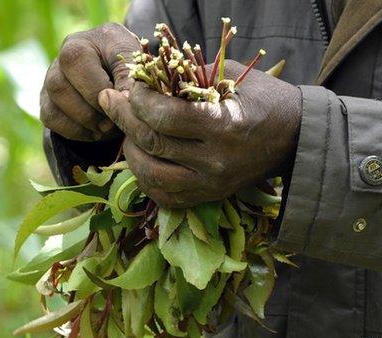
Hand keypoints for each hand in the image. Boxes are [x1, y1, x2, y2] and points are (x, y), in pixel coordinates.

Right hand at [40, 23, 139, 141]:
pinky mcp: (47, 101)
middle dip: (91, 110)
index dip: (98, 88)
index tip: (122, 100)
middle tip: (114, 119)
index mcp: (80, 42)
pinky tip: (96, 130)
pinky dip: (76, 131)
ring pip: (52, 106)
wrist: (115, 70)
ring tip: (108, 126)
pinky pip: (51, 119)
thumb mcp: (133, 58)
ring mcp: (50, 81)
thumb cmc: (125, 61)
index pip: (75, 62)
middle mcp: (59, 59)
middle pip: (59, 87)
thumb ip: (130, 73)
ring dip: (84, 123)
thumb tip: (124, 99)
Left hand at [98, 60, 301, 207]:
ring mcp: (211, 183)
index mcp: (224, 125)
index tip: (131, 87)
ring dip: (130, 150)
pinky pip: (165, 196)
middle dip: (124, 118)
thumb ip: (190, 76)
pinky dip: (145, 178)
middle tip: (109, 101)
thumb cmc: (263, 100)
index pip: (165, 117)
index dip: (139, 100)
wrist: (295, 138)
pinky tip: (141, 158)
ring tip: (125, 131)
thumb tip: (147, 74)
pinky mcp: (208, 196)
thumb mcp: (231, 77)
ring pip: (151, 174)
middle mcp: (215, 160)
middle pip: (153, 143)